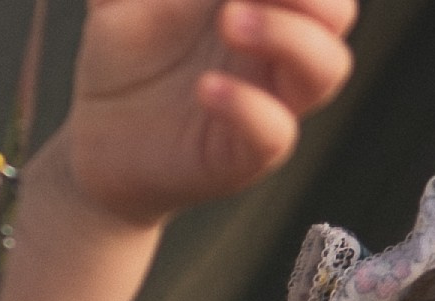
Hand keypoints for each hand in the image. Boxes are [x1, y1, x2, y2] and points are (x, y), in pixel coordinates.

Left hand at [63, 0, 356, 226]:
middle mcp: (275, 49)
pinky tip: (206, 88)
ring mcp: (269, 99)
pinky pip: (277, 131)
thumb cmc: (126, 53)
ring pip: (326, 68)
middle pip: (336, 14)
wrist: (98, 132)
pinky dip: (247, 105)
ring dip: (289, 35)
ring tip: (230, 22)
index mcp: (259, 3)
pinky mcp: (249, 152)